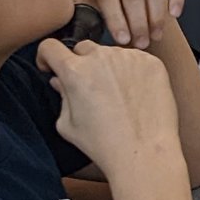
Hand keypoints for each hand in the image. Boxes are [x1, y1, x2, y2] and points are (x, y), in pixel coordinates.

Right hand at [36, 37, 181, 177]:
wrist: (145, 153)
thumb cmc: (105, 145)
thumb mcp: (69, 125)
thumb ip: (61, 95)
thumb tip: (59, 80)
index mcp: (75, 71)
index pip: (50, 46)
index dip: (47, 56)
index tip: (52, 65)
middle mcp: (102, 58)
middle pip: (83, 49)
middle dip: (81, 63)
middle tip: (90, 87)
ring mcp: (129, 58)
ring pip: (112, 54)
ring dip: (109, 67)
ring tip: (117, 96)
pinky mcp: (152, 63)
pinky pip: (136, 60)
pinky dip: (133, 72)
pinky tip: (135, 95)